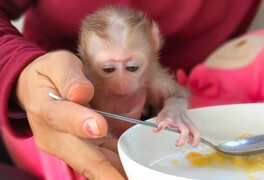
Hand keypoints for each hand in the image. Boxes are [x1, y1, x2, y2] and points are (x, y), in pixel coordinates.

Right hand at [15, 50, 125, 178]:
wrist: (36, 89)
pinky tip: (131, 171)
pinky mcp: (77, 150)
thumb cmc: (49, 74)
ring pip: (93, 165)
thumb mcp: (58, 64)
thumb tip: (81, 92)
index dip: (80, 122)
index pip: (62, 117)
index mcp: (46, 108)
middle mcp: (54, 135)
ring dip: (114, 175)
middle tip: (128, 177)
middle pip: (83, 157)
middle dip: (107, 173)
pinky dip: (115, 168)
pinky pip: (99, 161)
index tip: (98, 126)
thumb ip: (70, 77)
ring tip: (135, 176)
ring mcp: (66, 147)